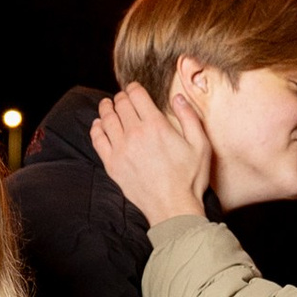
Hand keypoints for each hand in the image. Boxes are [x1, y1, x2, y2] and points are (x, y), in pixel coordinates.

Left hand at [90, 80, 211, 228]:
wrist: (173, 208)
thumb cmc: (190, 178)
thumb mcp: (200, 144)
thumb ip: (190, 117)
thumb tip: (177, 98)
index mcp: (156, 125)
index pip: (136, 95)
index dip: (134, 88)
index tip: (134, 89)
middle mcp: (135, 133)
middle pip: (121, 104)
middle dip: (121, 97)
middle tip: (123, 98)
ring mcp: (121, 149)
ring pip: (107, 119)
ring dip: (107, 108)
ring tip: (108, 105)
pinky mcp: (112, 165)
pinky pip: (98, 140)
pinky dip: (96, 128)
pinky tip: (99, 125)